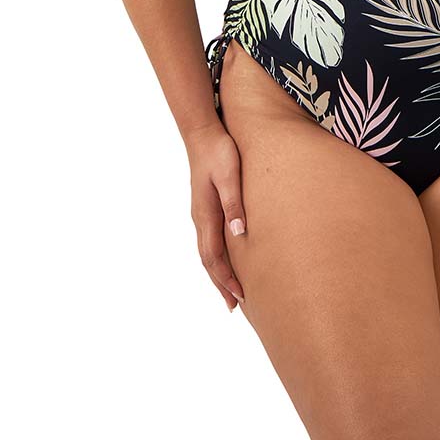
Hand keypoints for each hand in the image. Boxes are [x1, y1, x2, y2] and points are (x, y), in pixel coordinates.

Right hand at [185, 120, 247, 310]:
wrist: (202, 132)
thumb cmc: (219, 152)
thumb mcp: (230, 176)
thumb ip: (234, 204)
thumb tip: (240, 234)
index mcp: (205, 215)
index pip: (213, 257)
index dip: (226, 279)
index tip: (240, 297)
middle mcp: (200, 218)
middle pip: (208, 260)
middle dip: (220, 283)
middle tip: (234, 306)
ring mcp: (201, 214)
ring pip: (207, 252)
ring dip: (217, 273)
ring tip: (230, 291)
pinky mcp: (205, 207)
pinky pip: (209, 240)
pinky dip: (216, 258)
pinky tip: (226, 260)